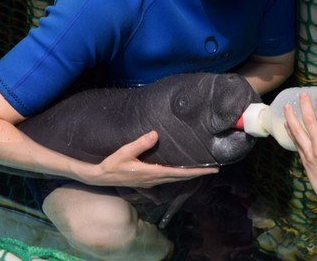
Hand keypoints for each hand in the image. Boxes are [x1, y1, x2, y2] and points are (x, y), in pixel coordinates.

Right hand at [90, 131, 217, 187]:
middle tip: (215, 169)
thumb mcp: (124, 152)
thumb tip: (155, 134)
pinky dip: (177, 176)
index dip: (197, 171)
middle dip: (198, 173)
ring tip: (201, 169)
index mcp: (152, 173)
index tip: (213, 170)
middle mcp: (155, 180)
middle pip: (182, 178)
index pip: (180, 173)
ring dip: (189, 175)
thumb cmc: (112, 164)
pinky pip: (167, 178)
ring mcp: (151, 182)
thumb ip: (140, 143)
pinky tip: (180, 173)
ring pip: (175, 179)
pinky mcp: (147, 181)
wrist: (101, 177)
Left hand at [284, 92, 316, 206]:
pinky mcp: (304, 160)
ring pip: (298, 131)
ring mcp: (310, 153)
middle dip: (304, 106)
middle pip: (310, 122)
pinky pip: (295, 142)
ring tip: (287, 106)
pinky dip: (291, 132)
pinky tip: (287, 124)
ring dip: (291, 117)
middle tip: (302, 95)